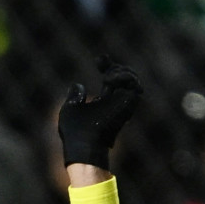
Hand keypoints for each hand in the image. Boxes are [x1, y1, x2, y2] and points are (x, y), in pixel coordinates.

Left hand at [58, 56, 141, 171]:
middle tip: (101, 64)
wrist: (84, 143)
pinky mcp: (129, 103)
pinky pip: (134, 84)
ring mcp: (124, 103)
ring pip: (132, 79)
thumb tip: (78, 85)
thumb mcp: (70, 109)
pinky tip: (109, 79)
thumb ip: (75, 97)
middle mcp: (116, 103)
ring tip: (106, 76)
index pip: (112, 81)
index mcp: (104, 103)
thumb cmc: (75, 131)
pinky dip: (124, 76)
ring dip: (120, 71)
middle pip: (124, 77)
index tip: (99, 59)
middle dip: (114, 66)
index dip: (108, 67)